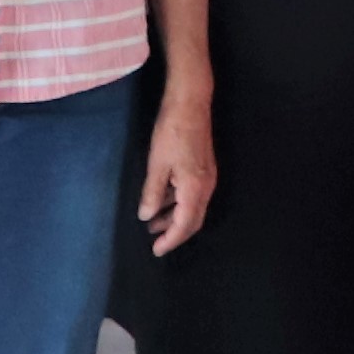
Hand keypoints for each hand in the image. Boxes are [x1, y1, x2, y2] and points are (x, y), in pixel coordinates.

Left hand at [138, 88, 217, 254]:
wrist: (190, 103)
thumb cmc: (172, 132)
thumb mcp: (157, 165)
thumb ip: (152, 193)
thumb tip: (146, 216)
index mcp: (196, 188)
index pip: (185, 224)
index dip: (171, 240)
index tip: (156, 250)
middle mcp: (206, 186)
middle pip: (193, 220)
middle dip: (174, 233)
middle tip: (156, 242)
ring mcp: (207, 177)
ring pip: (193, 207)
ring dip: (174, 217)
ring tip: (153, 222)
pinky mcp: (203, 168)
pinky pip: (193, 194)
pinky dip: (178, 203)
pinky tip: (162, 201)